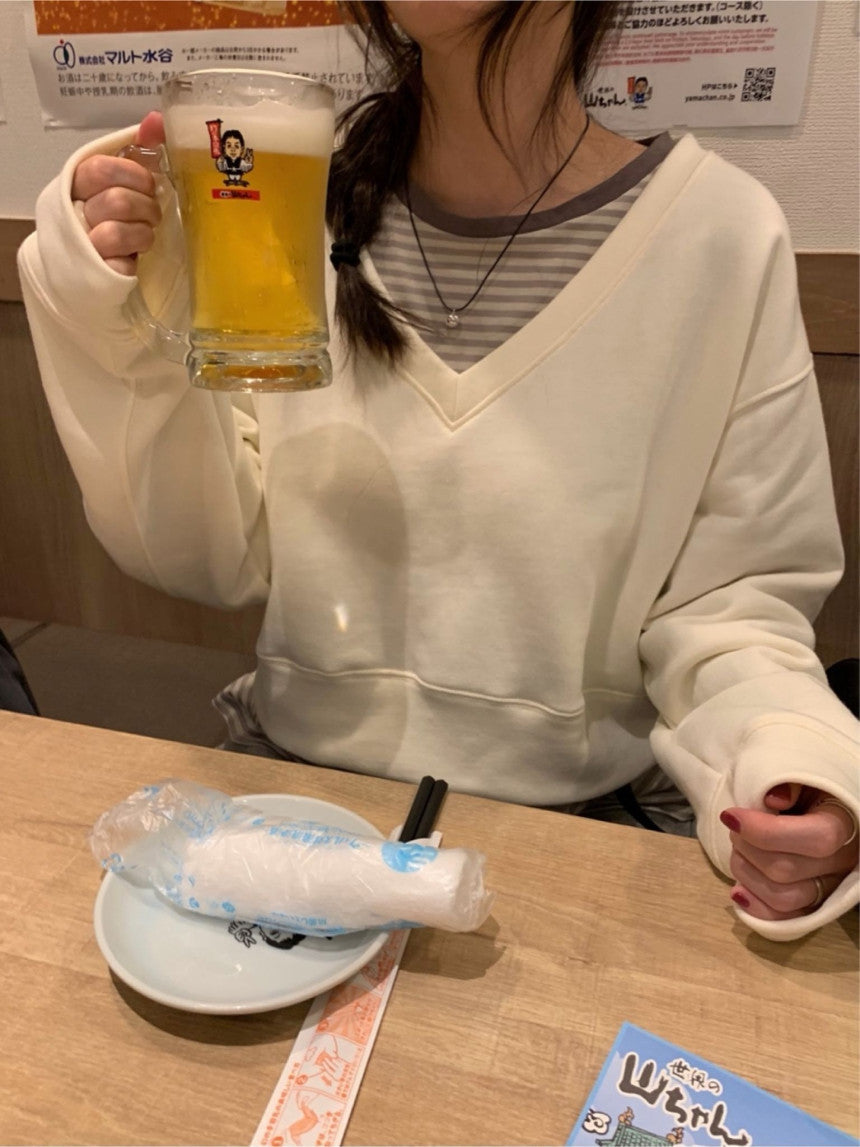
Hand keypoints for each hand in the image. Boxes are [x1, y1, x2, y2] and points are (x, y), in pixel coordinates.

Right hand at [71, 110, 164, 274]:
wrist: (91, 261)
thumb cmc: (112, 214)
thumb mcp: (124, 180)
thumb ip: (140, 149)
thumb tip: (157, 119)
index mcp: (78, 182)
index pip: (101, 168)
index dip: (133, 175)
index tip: (147, 184)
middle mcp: (74, 211)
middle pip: (116, 201)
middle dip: (145, 206)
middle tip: (151, 212)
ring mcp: (83, 244)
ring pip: (116, 233)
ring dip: (142, 233)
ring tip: (144, 233)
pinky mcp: (96, 272)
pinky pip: (121, 264)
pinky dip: (134, 258)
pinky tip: (133, 255)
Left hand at [721, 785, 858, 920]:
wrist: (820, 810)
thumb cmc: (808, 791)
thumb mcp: (804, 778)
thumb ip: (790, 783)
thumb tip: (773, 801)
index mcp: (844, 826)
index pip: (815, 838)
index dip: (765, 831)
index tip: (730, 816)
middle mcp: (842, 862)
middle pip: (787, 870)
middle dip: (746, 847)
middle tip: (734, 828)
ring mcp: (828, 887)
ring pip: (784, 897)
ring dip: (746, 873)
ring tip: (737, 850)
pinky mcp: (812, 904)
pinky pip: (785, 920)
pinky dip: (756, 908)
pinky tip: (738, 891)